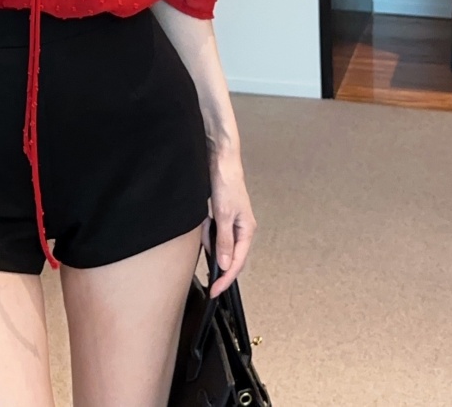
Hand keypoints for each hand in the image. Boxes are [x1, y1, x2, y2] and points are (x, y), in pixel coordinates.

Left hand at [202, 146, 255, 297]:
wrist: (221, 160)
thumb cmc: (227, 183)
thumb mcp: (224, 215)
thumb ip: (224, 241)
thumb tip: (224, 263)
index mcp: (247, 230)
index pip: (237, 262)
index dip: (226, 278)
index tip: (216, 291)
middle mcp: (242, 228)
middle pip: (231, 256)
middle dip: (218, 264)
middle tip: (208, 280)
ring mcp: (232, 222)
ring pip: (220, 244)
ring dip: (211, 243)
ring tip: (205, 231)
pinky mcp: (223, 215)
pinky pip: (214, 232)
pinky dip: (208, 232)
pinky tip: (204, 225)